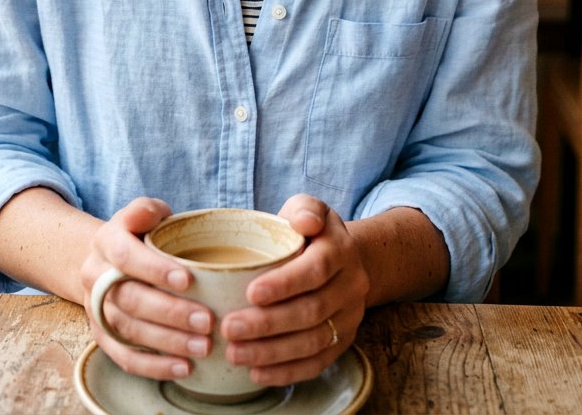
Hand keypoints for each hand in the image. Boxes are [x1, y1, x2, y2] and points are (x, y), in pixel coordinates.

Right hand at [80, 197, 213, 380]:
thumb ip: (147, 211)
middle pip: (129, 299)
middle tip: (207, 321)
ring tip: (203, 347)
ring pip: (128, 331)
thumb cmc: (138, 235)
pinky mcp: (102, 336)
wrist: (104, 261)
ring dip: (167, 342)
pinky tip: (183, 368)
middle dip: (170, 312)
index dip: (154, 269)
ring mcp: (95, 309)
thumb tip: (152, 216)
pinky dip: (153, 367)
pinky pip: (124, 357)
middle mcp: (95, 276)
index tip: (188, 279)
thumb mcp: (142, 214)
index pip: (125, 255)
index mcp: (105, 241)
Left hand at [220, 195, 368, 386]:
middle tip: (229, 328)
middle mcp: (351, 286)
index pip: (316, 270)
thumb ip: (304, 208)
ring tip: (235, 352)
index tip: (251, 293)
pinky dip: (286, 372)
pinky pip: (316, 364)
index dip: (284, 284)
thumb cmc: (312, 232)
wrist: (344, 259)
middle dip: (268, 324)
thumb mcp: (309, 208)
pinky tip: (256, 372)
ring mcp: (349, 318)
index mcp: (341, 251)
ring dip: (271, 352)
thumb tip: (304, 221)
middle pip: (311, 311)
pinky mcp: (343, 342)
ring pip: (312, 342)